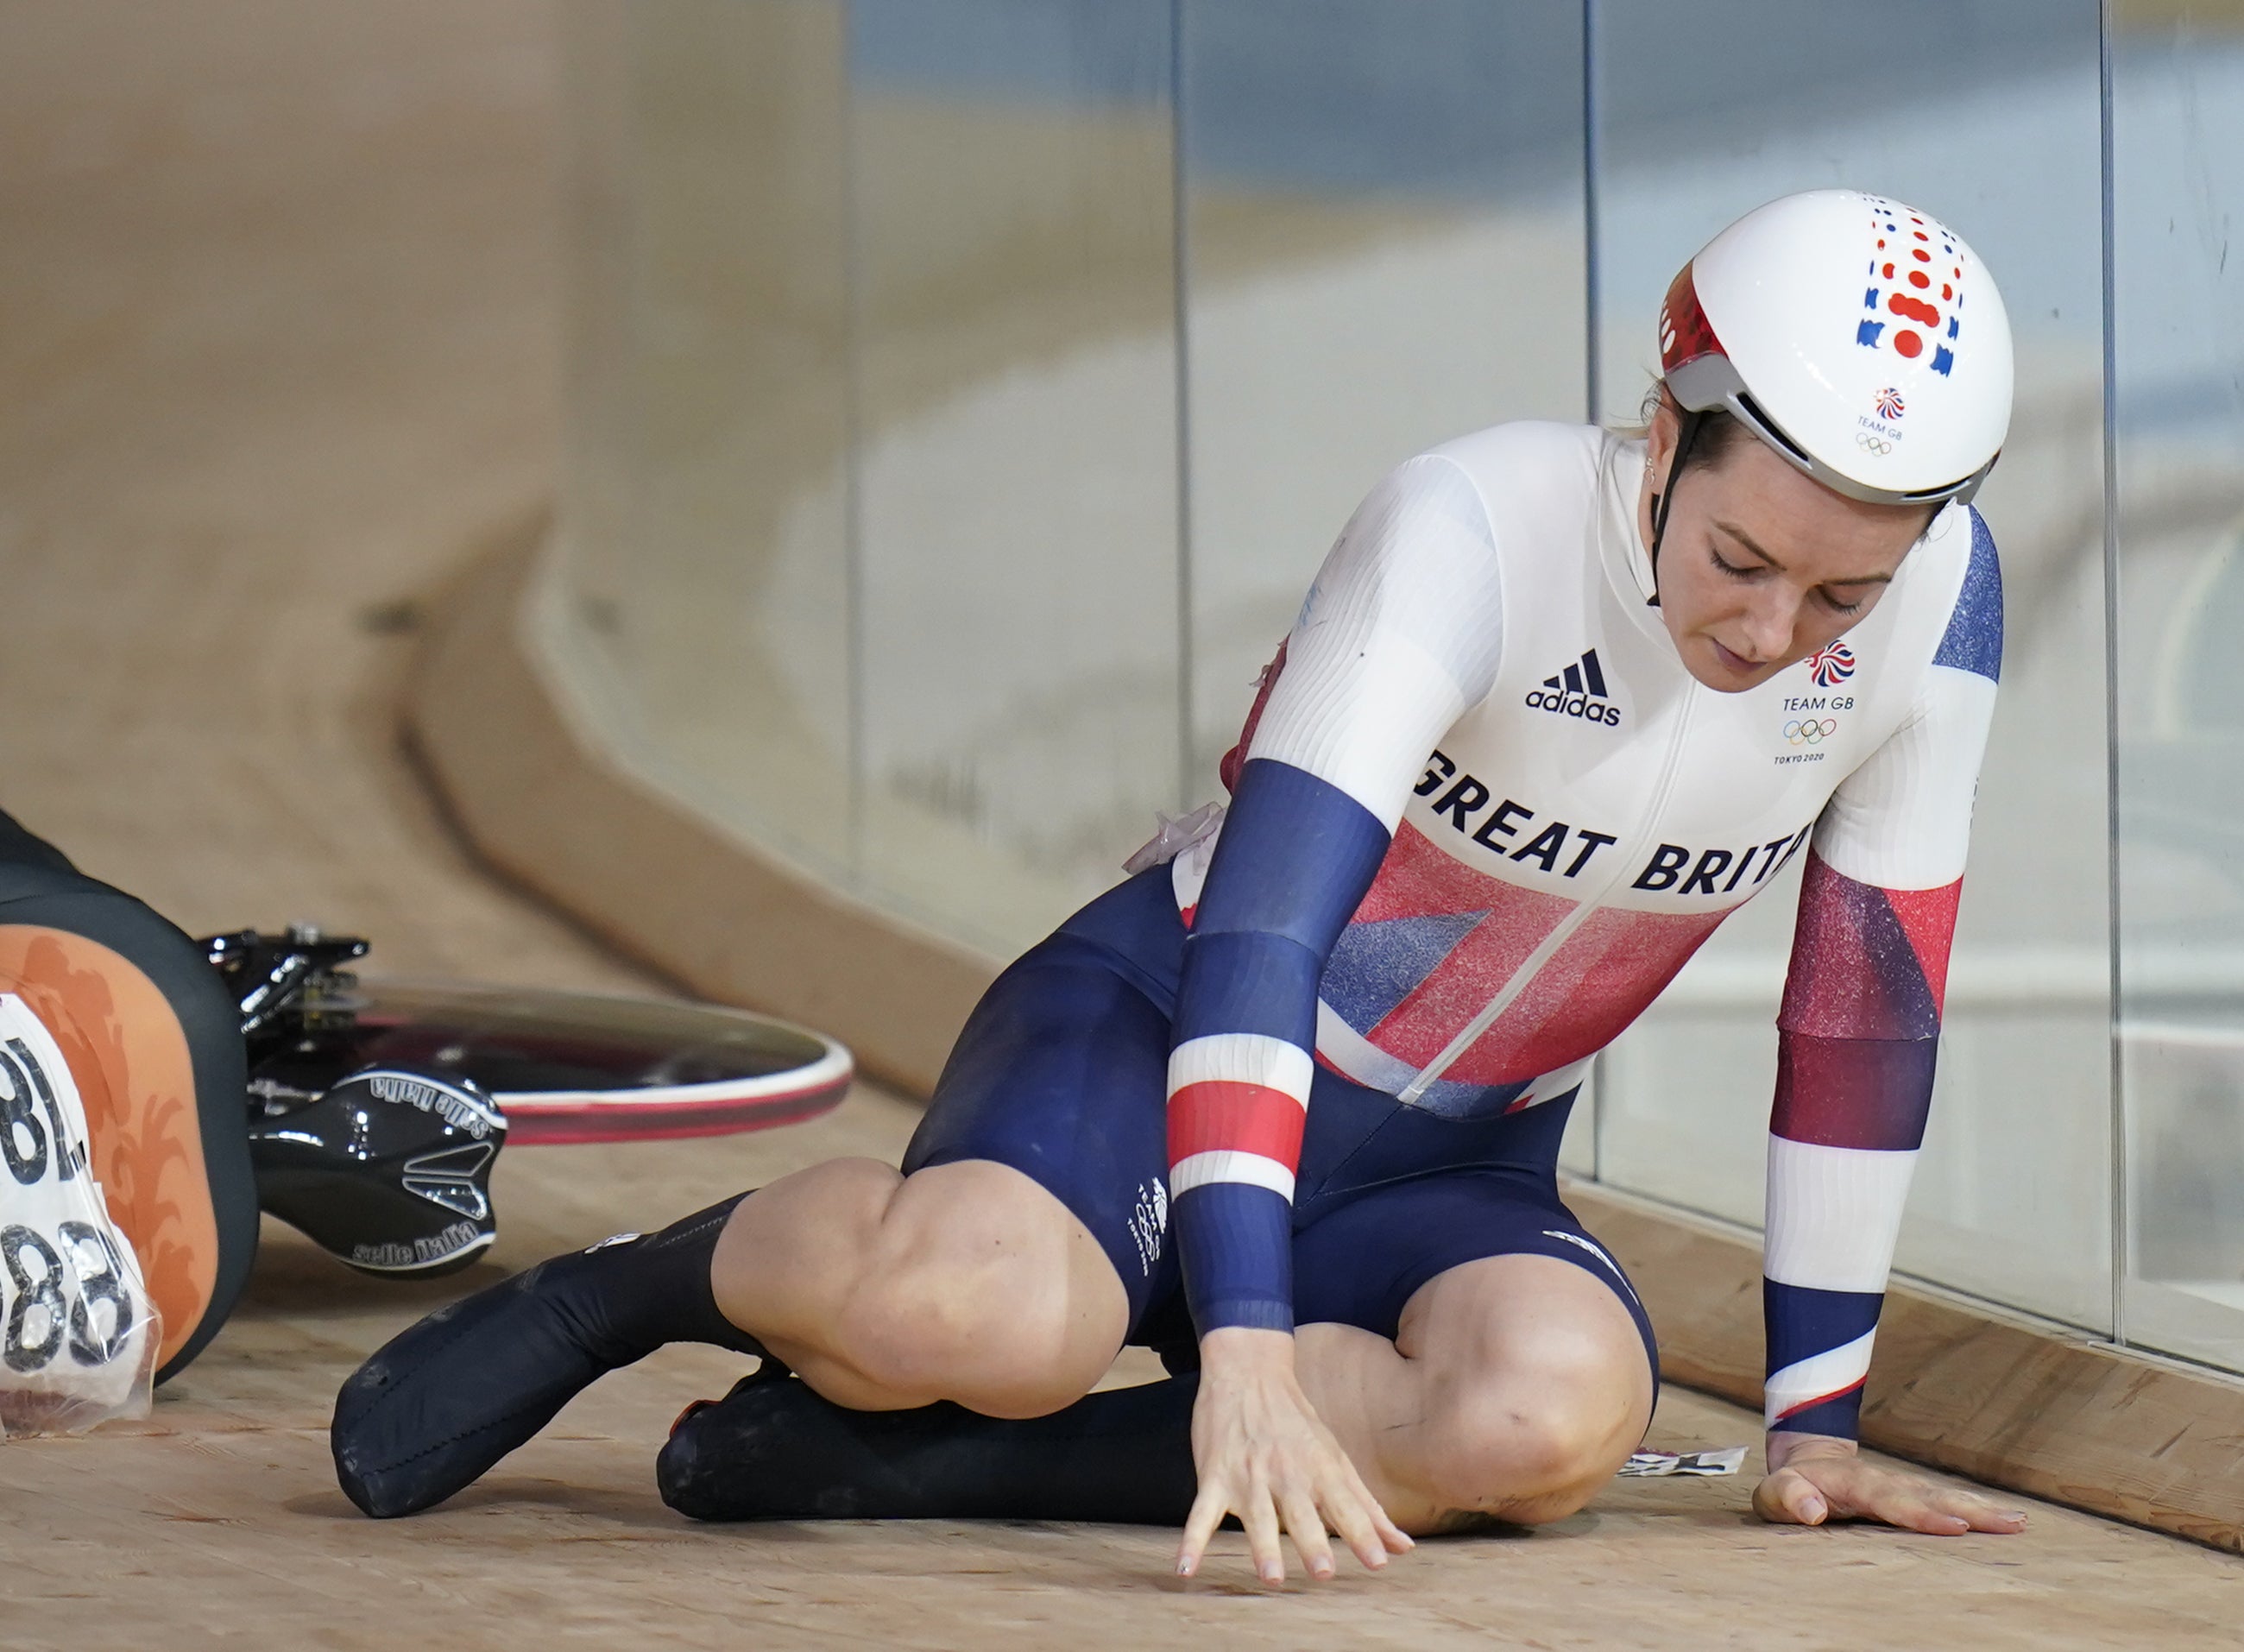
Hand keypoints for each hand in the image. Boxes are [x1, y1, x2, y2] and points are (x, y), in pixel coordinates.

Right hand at [1176, 1326, 1412, 1583]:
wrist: (1247, 1371)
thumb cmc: (1298, 1424)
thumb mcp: (1337, 1459)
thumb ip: (1368, 1507)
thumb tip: (1404, 1547)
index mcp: (1320, 1469)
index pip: (1345, 1506)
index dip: (1363, 1534)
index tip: (1380, 1562)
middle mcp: (1286, 1473)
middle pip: (1301, 1513)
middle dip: (1312, 1541)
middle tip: (1324, 1572)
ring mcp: (1248, 1476)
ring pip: (1257, 1515)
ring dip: (1263, 1546)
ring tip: (1272, 1577)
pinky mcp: (1214, 1476)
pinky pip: (1201, 1513)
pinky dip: (1191, 1541)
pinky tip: (1185, 1568)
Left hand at [1753, 1431, 2028, 1534]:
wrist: (1807, 1460)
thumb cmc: (1791, 1486)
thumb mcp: (1774, 1493)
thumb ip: (1788, 1498)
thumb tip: (1812, 1510)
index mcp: (1854, 1483)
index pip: (1890, 1499)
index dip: (1920, 1513)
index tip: (1953, 1524)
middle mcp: (1886, 1481)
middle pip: (1931, 1495)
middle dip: (1968, 1509)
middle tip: (2008, 1523)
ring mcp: (1904, 1486)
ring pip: (1946, 1495)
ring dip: (1982, 1508)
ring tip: (2018, 1522)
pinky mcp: (1915, 1494)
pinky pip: (1949, 1501)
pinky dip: (1980, 1509)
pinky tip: (2011, 1521)